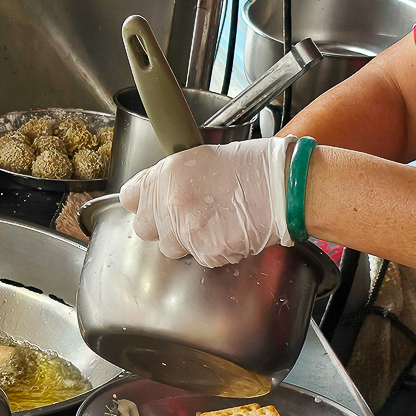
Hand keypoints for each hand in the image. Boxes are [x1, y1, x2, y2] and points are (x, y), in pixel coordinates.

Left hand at [118, 138, 292, 267]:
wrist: (284, 187)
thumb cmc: (252, 167)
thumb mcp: (201, 158)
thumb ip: (171, 178)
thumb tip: (158, 193)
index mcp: (167, 175)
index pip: (131, 196)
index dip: (143, 200)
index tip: (152, 202)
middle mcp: (171, 204)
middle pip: (144, 228)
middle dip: (161, 224)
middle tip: (185, 215)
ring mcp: (187, 232)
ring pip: (171, 248)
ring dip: (186, 240)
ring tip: (213, 222)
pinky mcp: (206, 253)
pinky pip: (200, 258)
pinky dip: (213, 250)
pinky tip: (228, 232)